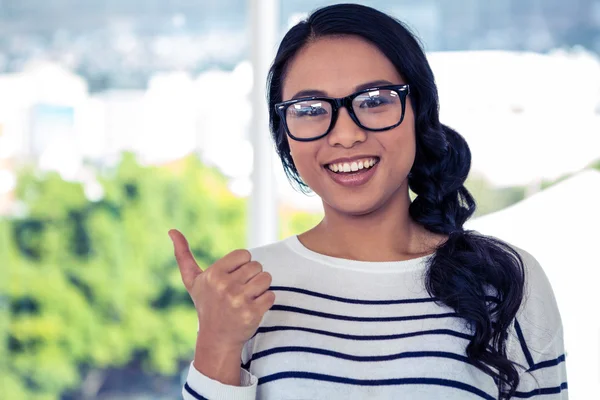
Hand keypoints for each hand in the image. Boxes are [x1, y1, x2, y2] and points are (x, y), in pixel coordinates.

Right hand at [169, 229, 275, 350]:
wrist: (216, 339)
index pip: (244, 254)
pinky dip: (266, 301)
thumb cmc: (206, 305)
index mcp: (213, 274)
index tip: (234, 277)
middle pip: (257, 266)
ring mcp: (239, 300)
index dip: (243, 264)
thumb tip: (171, 230)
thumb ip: (183, 255)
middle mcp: (225, 286)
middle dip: (252, 276)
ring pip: (266, 278)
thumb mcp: (192, 281)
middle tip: (240, 290)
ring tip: (248, 297)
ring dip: (261, 287)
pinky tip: (253, 308)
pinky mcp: (252, 313)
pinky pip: (271, 295)